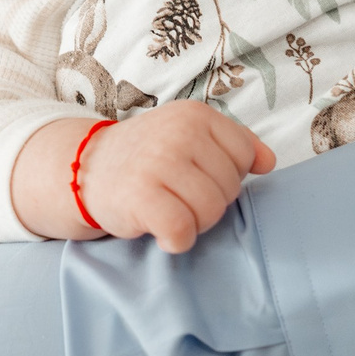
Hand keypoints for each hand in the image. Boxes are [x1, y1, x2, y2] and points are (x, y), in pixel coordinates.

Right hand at [73, 102, 275, 252]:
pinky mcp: (141, 196)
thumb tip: (269, 163)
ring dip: (193, 223)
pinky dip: (176, 240)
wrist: (85, 168)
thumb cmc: (147, 156)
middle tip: (177, 195)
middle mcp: (179, 133)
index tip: (196, 174)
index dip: (226, 175)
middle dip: (209, 202)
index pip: (245, 156)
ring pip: (211, 213)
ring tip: (169, 210)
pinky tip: (161, 230)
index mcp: (196, 115)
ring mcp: (158, 163)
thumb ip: (234, 143)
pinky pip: (182, 231)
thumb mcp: (189, 135)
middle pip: (230, 188)